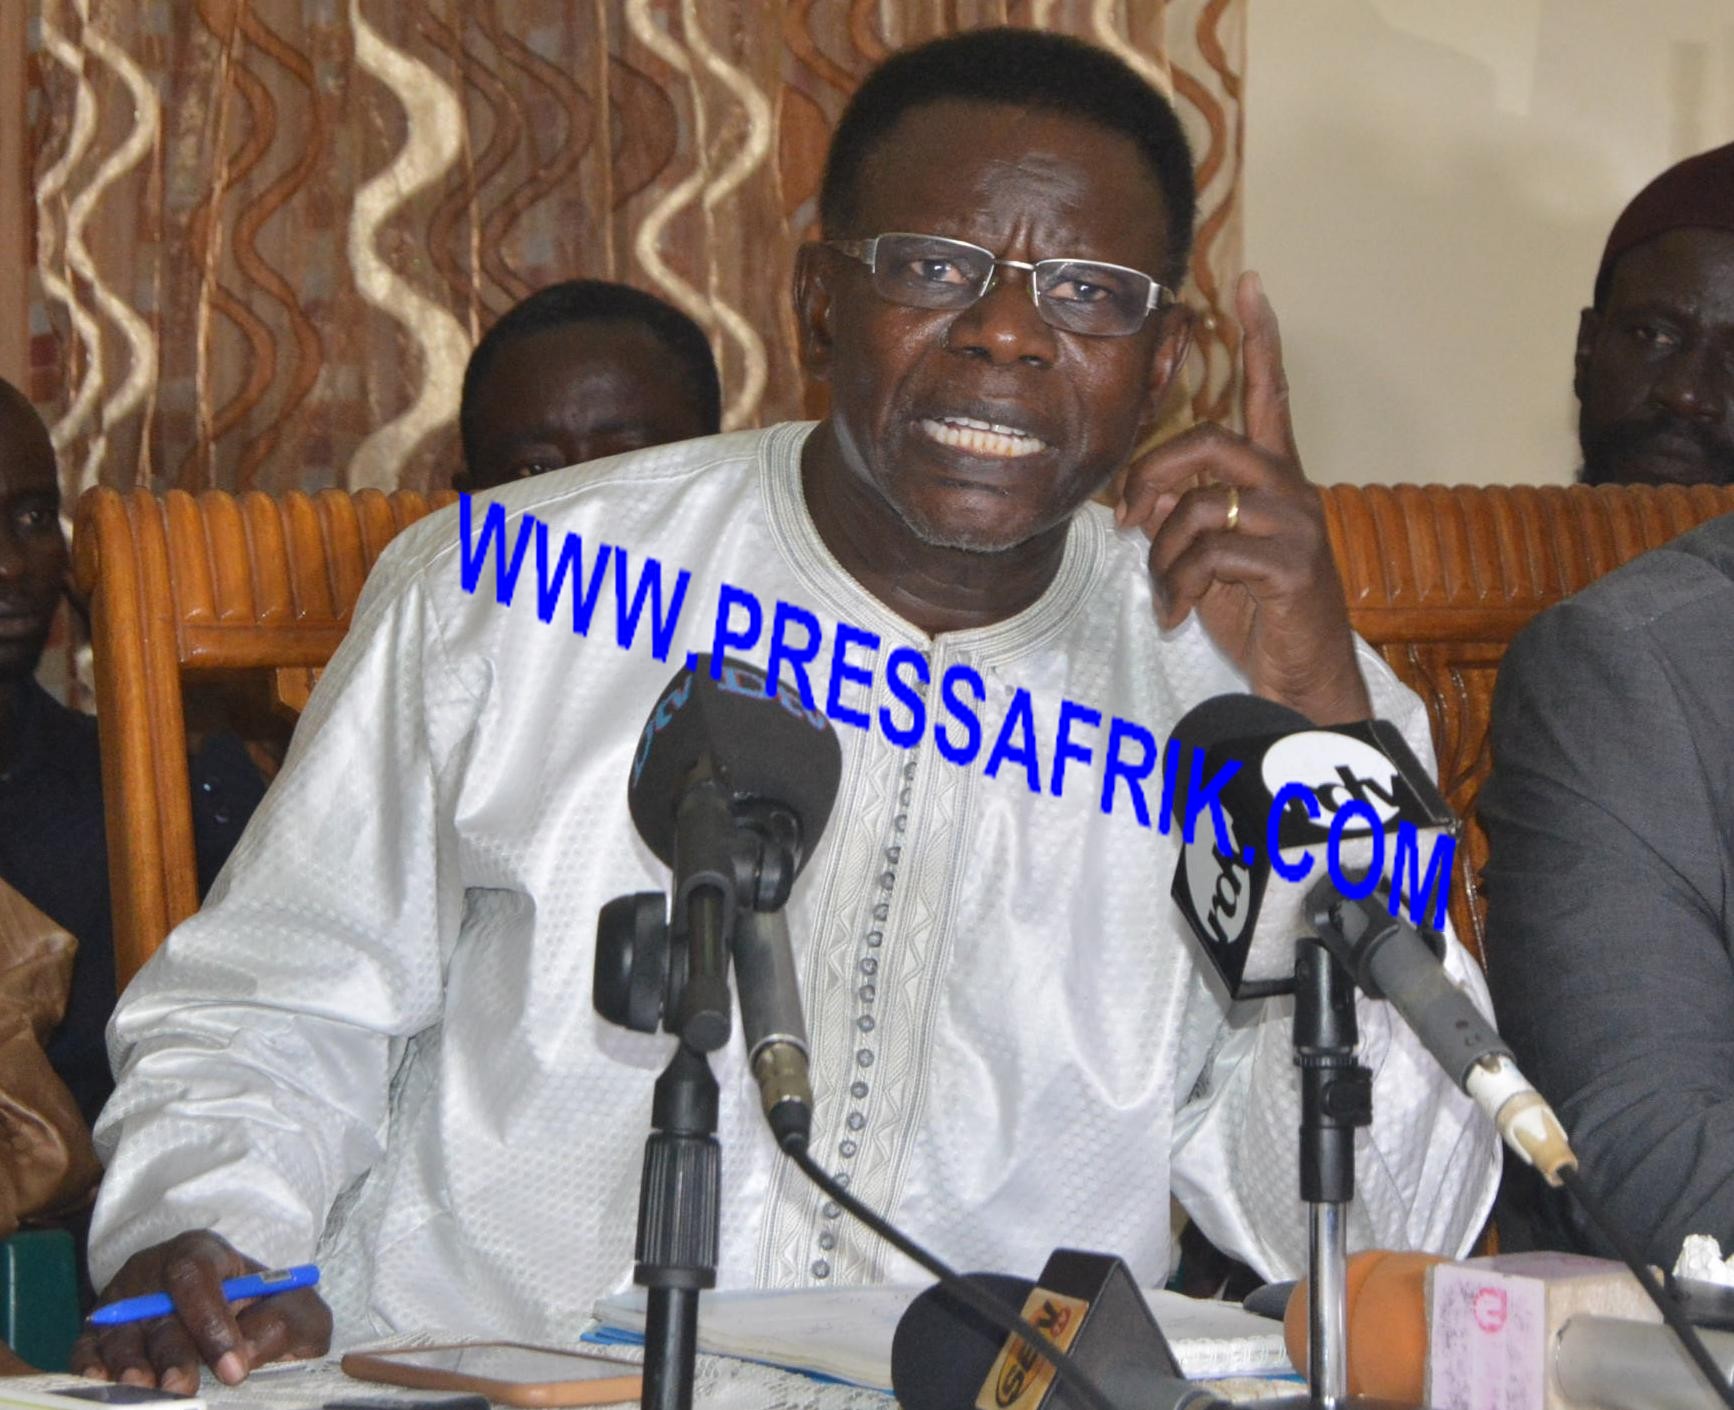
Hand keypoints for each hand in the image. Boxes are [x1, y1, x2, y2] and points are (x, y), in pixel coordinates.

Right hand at [69, 1231, 331, 1391]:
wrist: (234, 1315)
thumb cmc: (264, 1310)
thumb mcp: (294, 1308)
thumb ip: (286, 1321)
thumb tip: (248, 1350)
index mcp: (203, 1254)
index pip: (195, 1274)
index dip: (210, 1319)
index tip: (233, 1367)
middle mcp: (154, 1274)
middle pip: (155, 1309)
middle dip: (171, 1352)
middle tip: (181, 1388)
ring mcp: (121, 1304)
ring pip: (119, 1333)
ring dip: (130, 1365)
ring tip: (142, 1390)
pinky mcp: (98, 1336)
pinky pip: (85, 1349)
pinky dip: (88, 1367)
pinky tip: (99, 1384)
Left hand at [1117, 271, 1370, 724]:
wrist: (1301, 677)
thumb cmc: (1255, 612)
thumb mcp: (1209, 554)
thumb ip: (1182, 511)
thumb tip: (1139, 495)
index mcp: (1275, 477)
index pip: (1270, 393)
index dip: (1260, 338)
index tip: (1249, 283)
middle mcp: (1293, 489)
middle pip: (1210, 441)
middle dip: (1151, 474)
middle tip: (1126, 521)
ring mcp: (1297, 526)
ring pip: (1200, 504)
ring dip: (1161, 553)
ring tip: (1164, 589)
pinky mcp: (1293, 567)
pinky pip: (1210, 556)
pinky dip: (1177, 588)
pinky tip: (1178, 614)